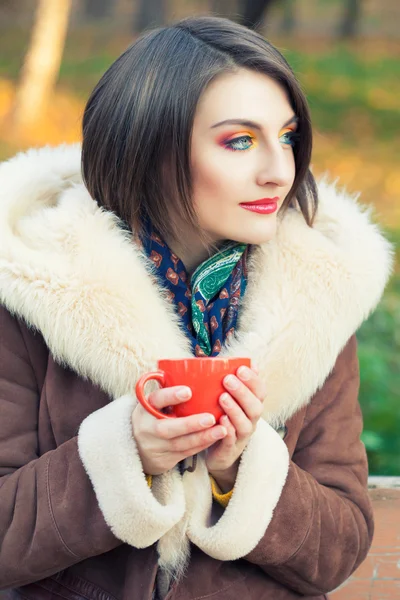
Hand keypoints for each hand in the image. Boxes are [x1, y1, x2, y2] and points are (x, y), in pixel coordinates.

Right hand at [132, 386, 227, 475]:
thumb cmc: (152, 414)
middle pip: (167, 428)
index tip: (188, 391)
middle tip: (211, 418)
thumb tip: (194, 368)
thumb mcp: (153, 401)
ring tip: (222, 430)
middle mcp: (147, 428)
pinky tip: (215, 438)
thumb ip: (168, 388)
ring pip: (180, 443)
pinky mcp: (164, 459)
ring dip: (202, 438)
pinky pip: (186, 453)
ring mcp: (155, 445)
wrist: (135, 445)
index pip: (156, 400)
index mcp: (145, 407)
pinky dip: (202, 446)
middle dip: (190, 424)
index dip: (171, 396)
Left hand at [206, 365, 263, 490]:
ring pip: (245, 423)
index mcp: (252, 405)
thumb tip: (249, 361)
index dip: (253, 380)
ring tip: (222, 397)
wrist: (220, 452)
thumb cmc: (225, 418)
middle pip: (255, 407)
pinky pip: (232, 440)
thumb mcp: (232, 399)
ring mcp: (242, 436)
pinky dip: (228, 430)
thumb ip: (238, 381)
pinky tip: (221, 420)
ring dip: (235, 409)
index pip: (261, 391)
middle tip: (227, 379)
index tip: (240, 369)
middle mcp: (251, 420)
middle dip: (242, 392)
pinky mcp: (230, 449)